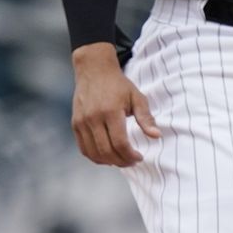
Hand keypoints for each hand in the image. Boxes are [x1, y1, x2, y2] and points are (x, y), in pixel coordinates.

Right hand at [70, 42, 158, 167]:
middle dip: (121, 161)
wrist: (94, 70)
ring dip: (109, 162)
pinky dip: (95, 157)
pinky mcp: (75, 124)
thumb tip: (156, 136)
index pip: (120, 143)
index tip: (139, 157)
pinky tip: (107, 156)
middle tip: (131, 161)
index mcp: (111, 111)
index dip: (130, 155)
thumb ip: (146, 118)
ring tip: (121, 160)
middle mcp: (93, 118)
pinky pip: (84, 148)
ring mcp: (82, 122)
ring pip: (94, 153)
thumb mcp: (136, 97)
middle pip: (106, 151)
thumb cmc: (118, 84)